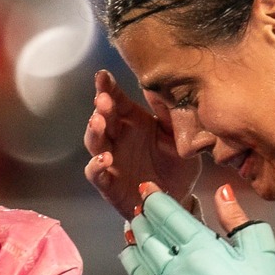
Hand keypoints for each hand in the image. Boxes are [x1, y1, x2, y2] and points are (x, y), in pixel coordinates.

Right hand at [84, 68, 199, 216]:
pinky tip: (104, 158)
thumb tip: (161, 87)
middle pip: (103, 119)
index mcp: (134, 122)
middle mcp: (119, 139)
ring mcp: (111, 161)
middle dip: (101, 107)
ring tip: (99, 122)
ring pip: (95, 142)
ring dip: (94, 131)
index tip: (102, 75)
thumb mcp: (179, 137)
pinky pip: (96, 174)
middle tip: (104, 99)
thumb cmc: (178, 165)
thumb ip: (171, 114)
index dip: (107, 88)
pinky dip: (96, 166)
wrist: (179, 199)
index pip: (117, 101)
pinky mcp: (109, 184)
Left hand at [121, 183, 274, 274]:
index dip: (153, 200)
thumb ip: (236, 217)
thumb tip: (221, 191)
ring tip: (131, 235)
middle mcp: (175, 270)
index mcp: (200, 249)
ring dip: (133, 246)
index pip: (167, 216)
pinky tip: (139, 271)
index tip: (145, 191)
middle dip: (141, 220)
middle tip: (139, 212)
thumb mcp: (258, 250)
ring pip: (137, 264)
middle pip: (147, 237)